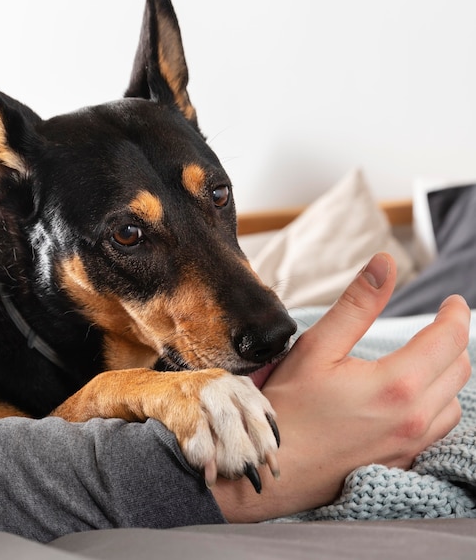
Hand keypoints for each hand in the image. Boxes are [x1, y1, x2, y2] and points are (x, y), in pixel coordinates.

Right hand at [211, 252, 471, 521]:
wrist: (274, 468)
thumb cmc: (289, 406)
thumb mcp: (317, 346)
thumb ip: (357, 304)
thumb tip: (385, 263)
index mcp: (397, 384)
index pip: (450, 339)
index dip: (456, 314)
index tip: (453, 303)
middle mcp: (414, 418)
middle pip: (459, 369)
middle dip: (452, 342)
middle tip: (437, 327)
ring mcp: (410, 445)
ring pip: (453, 402)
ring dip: (445, 377)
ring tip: (423, 361)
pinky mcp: (402, 462)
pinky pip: (438, 429)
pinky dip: (435, 406)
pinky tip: (409, 399)